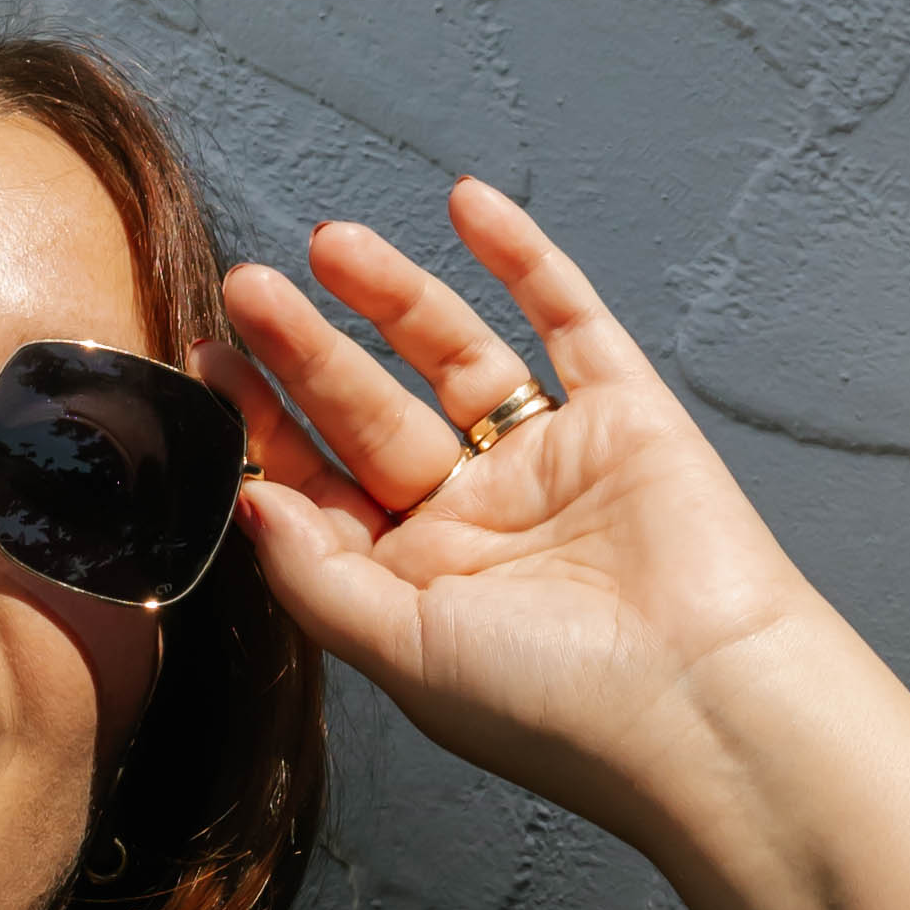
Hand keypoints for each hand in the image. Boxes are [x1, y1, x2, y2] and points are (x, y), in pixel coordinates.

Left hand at [219, 181, 824, 850]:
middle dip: (307, 352)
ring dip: (394, 296)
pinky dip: (522, 258)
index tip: (208, 360)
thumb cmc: (552, 705)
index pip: (319, 486)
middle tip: (250, 289)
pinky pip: (566, 320)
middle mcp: (478, 520)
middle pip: (373, 412)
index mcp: (416, 585)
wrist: (701, 703)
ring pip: (456, 356)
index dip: (261, 424)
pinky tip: (467, 204)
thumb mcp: (402, 651)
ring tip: (328, 243)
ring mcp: (550, 461)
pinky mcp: (625, 416)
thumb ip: (316, 576)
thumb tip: (247, 500)